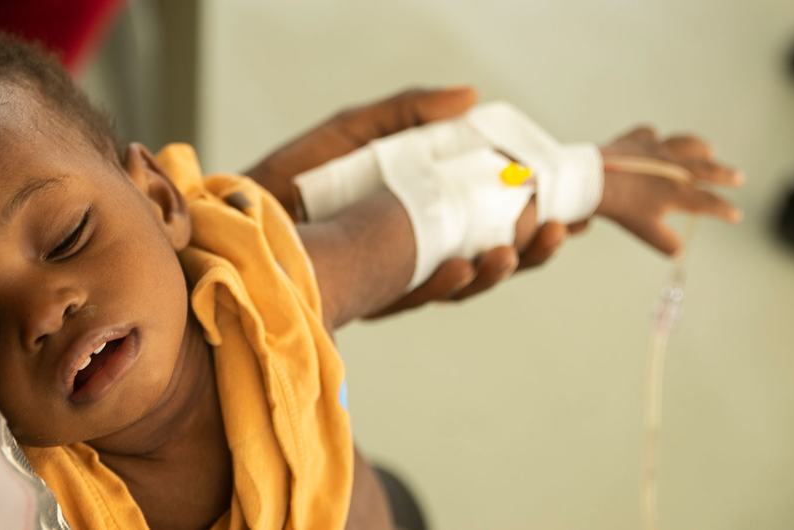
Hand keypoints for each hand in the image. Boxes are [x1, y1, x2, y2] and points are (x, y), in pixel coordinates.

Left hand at [245, 86, 574, 317]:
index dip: (531, 216)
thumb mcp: (352, 134)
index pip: (490, 220)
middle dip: (528, 250)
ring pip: (458, 286)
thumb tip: (472, 96)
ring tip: (514, 249)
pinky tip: (461, 269)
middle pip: (487, 260)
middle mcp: (413, 254)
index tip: (569, 203)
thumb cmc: (289, 178)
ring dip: (493, 271)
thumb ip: (408, 115)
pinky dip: (440, 285)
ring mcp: (390, 281)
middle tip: (557, 228)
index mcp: (422, 216)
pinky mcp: (361, 299)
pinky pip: (409, 297)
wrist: (224, 218)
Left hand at [598, 126, 742, 255]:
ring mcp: (656, 150)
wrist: (594, 180)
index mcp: (678, 192)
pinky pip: (648, 135)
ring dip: (699, 148)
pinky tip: (654, 138)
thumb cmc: (620, 207)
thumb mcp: (645, 230)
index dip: (723, 210)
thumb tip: (679, 251)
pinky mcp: (636, 140)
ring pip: (685, 144)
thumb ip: (665, 241)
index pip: (708, 202)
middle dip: (724, 174)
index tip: (735, 215)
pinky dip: (653, 138)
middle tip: (738, 177)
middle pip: (706, 170)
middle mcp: (673, 167)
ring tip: (708, 149)